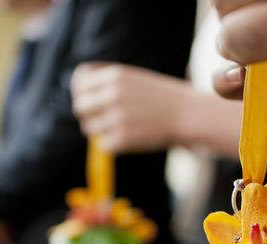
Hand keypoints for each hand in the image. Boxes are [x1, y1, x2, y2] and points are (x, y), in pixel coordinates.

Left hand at [70, 63, 189, 152]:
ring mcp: (116, 117)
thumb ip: (107, 82)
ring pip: (89, 128)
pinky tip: (131, 139)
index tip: (90, 101)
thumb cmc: (162, 97)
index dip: (82, 93)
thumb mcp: (134, 78)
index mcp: (114, 76)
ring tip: (121, 128)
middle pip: (80, 107)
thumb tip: (79, 91)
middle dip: (89, 114)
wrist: (188, 114)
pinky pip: (104, 145)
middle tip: (104, 119)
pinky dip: (114, 145)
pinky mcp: (123, 139)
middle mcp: (112, 94)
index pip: (79, 83)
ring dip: (101, 131)